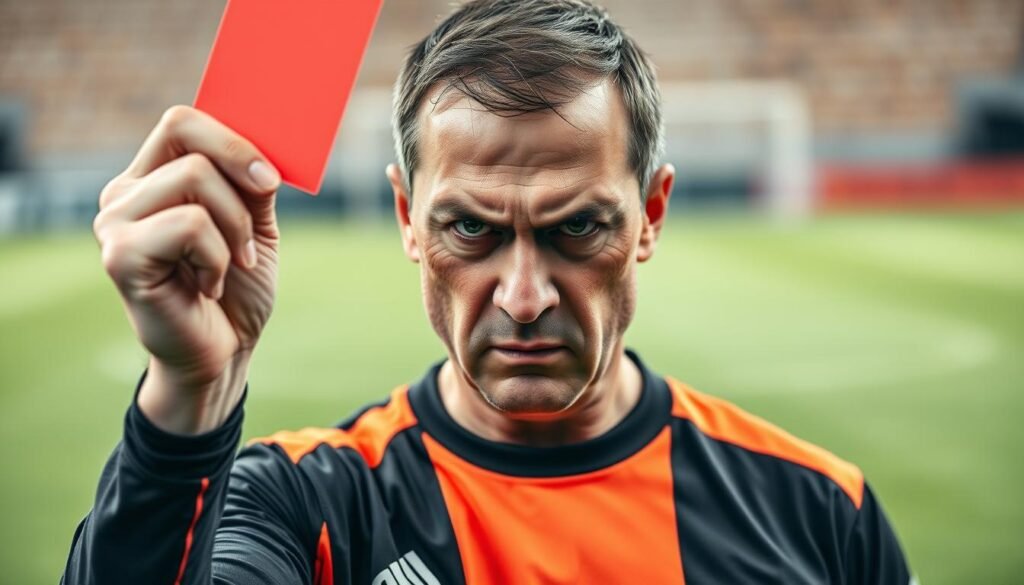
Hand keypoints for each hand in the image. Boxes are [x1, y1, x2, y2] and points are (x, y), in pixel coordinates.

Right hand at [93, 105, 280, 433]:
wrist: (225, 352)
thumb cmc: (237, 289)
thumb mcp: (255, 226)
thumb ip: (252, 185)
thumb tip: (263, 150)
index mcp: (152, 179)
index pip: (182, 122)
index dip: (232, 138)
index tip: (270, 179)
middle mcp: (124, 194)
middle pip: (187, 137)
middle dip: (241, 171)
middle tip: (261, 218)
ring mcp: (114, 223)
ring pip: (195, 178)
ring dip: (235, 227)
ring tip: (231, 264)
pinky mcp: (120, 256)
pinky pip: (189, 225)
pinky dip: (217, 256)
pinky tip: (210, 285)